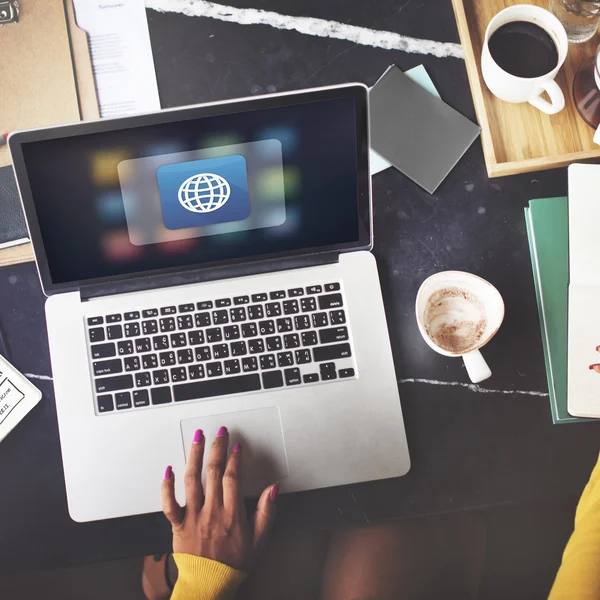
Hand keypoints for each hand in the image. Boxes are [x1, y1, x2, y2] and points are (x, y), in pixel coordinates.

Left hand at [161, 427, 277, 571]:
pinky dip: (166, 486)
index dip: (235, 459)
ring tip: (198, 438)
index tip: (236, 446)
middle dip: (217, 448)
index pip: (233, 478)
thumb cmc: (233, 564)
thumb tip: (273, 489)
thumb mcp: (259, 540)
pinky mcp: (177, 525)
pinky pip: (169, 503)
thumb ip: (267, 512)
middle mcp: (212, 512)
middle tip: (220, 432)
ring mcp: (193, 517)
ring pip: (192, 480)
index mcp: (232, 514)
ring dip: (194, 455)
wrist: (209, 585)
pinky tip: (168, 469)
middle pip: (213, 472)